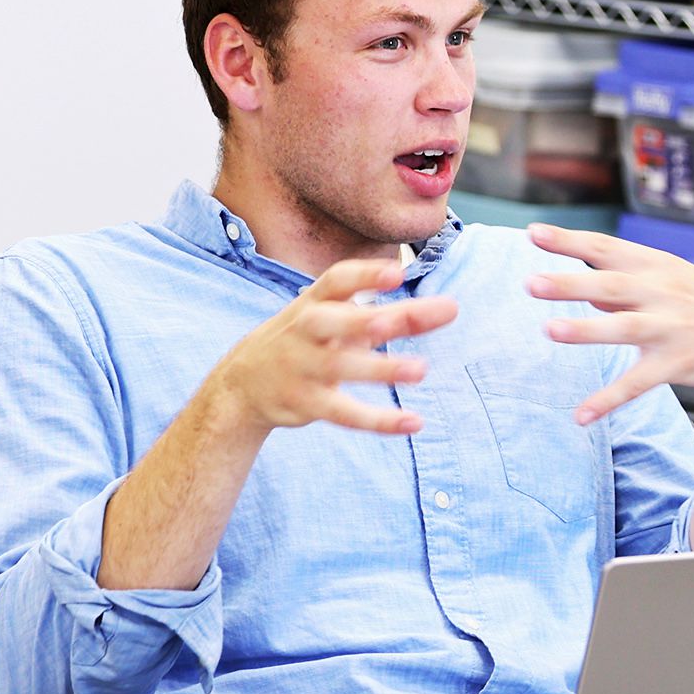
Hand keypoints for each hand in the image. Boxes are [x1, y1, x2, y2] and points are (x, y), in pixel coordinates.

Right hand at [206, 258, 458, 436]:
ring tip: (420, 370)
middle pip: (334, 322)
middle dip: (365, 320)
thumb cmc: (309, 340)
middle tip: (398, 320)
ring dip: (379, 369)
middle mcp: (305, 331)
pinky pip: (345, 414)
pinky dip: (379, 420)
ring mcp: (303, 368)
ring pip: (340, 368)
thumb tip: (450, 307)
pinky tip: (414, 422)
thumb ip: (395, 314)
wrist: (243, 383)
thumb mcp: (340, 320)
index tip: (397, 272)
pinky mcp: (307, 403)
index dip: (364, 275)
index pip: (336, 281)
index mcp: (314, 302)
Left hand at [525, 223, 693, 426]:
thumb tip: (580, 287)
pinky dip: (609, 400)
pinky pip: (637, 384)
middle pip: (610, 286)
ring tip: (550, 330)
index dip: (569, 241)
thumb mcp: (667, 276)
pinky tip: (581, 415)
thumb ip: (621, 280)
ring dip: (587, 331)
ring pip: (624, 328)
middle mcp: (660, 294)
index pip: (606, 248)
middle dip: (571, 284)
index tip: (534, 233)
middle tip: (531, 283)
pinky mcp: (675, 364)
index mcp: (654, 267)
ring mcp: (669, 329)